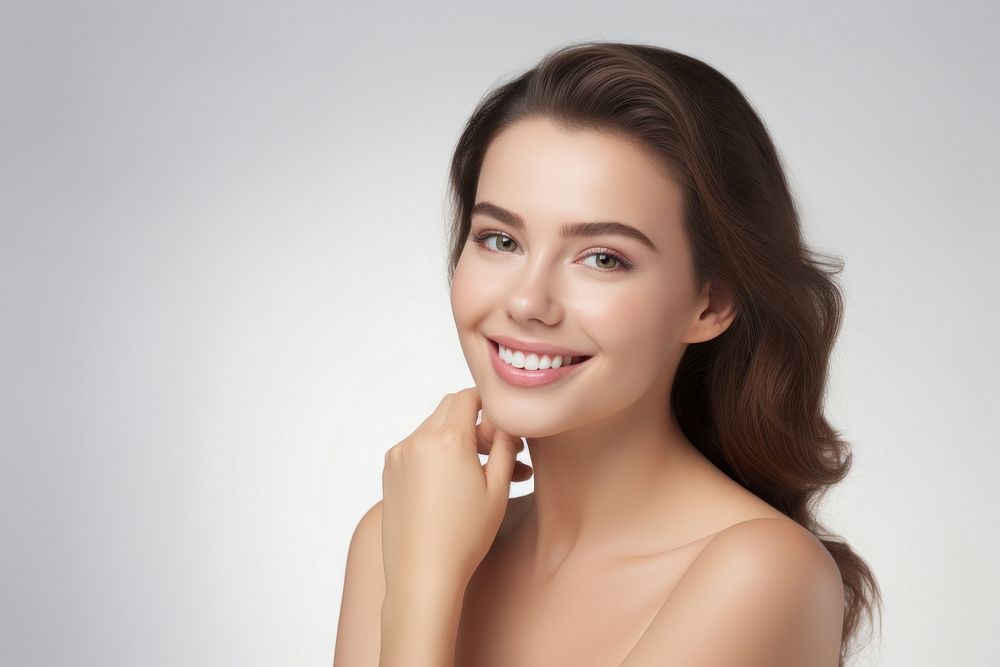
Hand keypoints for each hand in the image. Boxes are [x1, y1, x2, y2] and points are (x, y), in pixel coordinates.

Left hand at [381, 386, 531, 594]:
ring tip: (478, 476)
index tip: (500, 431)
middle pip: (448, 410)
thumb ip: (504, 445)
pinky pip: (416, 448)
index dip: (488, 408)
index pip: (467, 397)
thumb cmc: (464, 535)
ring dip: (455, 442)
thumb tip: (507, 421)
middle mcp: (416, 440)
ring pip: (432, 430)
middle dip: (473, 424)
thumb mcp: (497, 489)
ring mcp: (398, 455)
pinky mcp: (389, 472)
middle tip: (495, 455)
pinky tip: (452, 486)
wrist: (422, 574)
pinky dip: (435, 455)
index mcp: (446, 439)